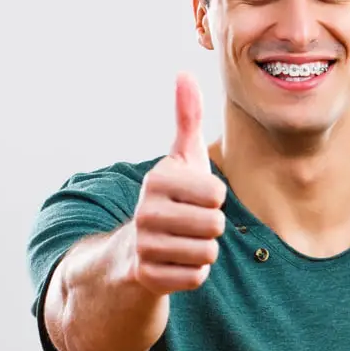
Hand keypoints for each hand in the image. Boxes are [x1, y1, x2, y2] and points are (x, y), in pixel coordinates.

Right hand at [126, 72, 226, 294]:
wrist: (132, 250)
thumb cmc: (170, 197)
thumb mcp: (180, 158)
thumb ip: (187, 117)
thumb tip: (184, 72)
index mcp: (158, 179)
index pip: (217, 194)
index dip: (213, 198)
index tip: (192, 197)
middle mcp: (146, 211)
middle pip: (216, 225)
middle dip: (210, 226)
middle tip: (188, 223)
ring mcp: (144, 246)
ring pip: (208, 253)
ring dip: (202, 250)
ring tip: (181, 241)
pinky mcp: (148, 277)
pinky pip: (197, 277)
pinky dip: (192, 272)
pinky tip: (174, 262)